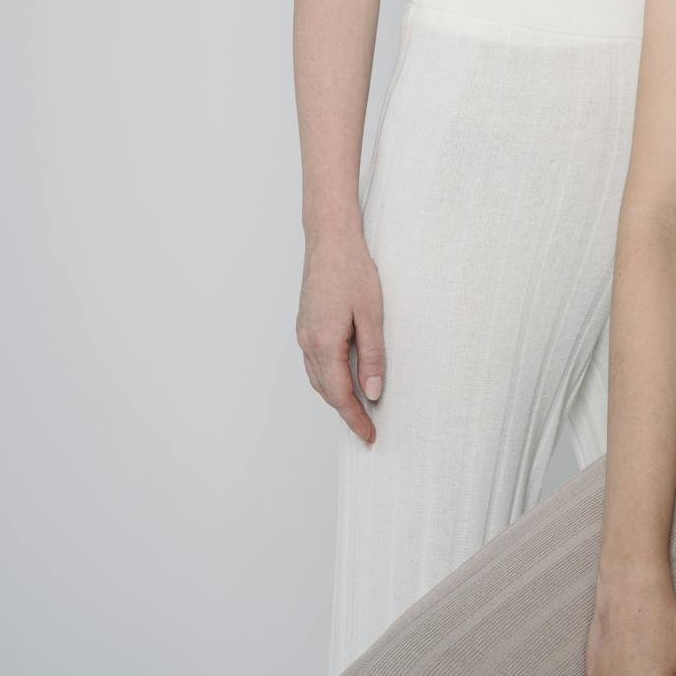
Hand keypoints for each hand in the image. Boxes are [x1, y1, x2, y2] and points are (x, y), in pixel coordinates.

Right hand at [295, 228, 385, 443]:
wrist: (329, 239)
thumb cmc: (352, 270)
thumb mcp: (371, 315)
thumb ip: (372, 356)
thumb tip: (372, 392)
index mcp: (324, 343)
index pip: (339, 395)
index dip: (355, 418)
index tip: (368, 435)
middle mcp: (307, 342)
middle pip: (325, 390)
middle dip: (345, 412)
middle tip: (367, 428)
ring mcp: (303, 333)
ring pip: (317, 377)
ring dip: (336, 396)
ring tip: (358, 408)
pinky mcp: (305, 324)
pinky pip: (314, 362)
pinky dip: (328, 377)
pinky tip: (343, 377)